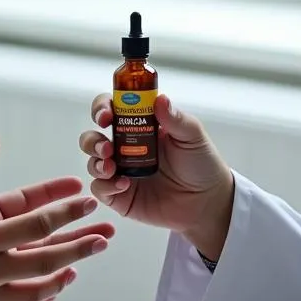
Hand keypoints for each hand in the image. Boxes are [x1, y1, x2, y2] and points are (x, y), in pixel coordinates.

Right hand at [0, 131, 114, 300]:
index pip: (34, 223)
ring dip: (66, 271)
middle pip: (46, 257)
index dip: (63, 210)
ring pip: (37, 285)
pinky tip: (55, 287)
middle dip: (79, 242)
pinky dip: (42, 297)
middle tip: (105, 233)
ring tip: (85, 258)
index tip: (86, 200)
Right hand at [79, 94, 233, 260]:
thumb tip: (160, 98)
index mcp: (138, 126)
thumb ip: (176, 118)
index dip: (101, 108)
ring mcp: (121, 171)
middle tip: (107, 147)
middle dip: (92, 140)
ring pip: (92, 162)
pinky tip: (123, 185)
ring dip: (96, 162)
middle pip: (93, 136)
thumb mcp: (192, 136)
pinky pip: (100, 189)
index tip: (106, 115)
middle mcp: (125, 147)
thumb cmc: (201, 164)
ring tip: (111, 167)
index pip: (111, 110)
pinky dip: (105, 186)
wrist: (208, 202)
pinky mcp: (120, 196)